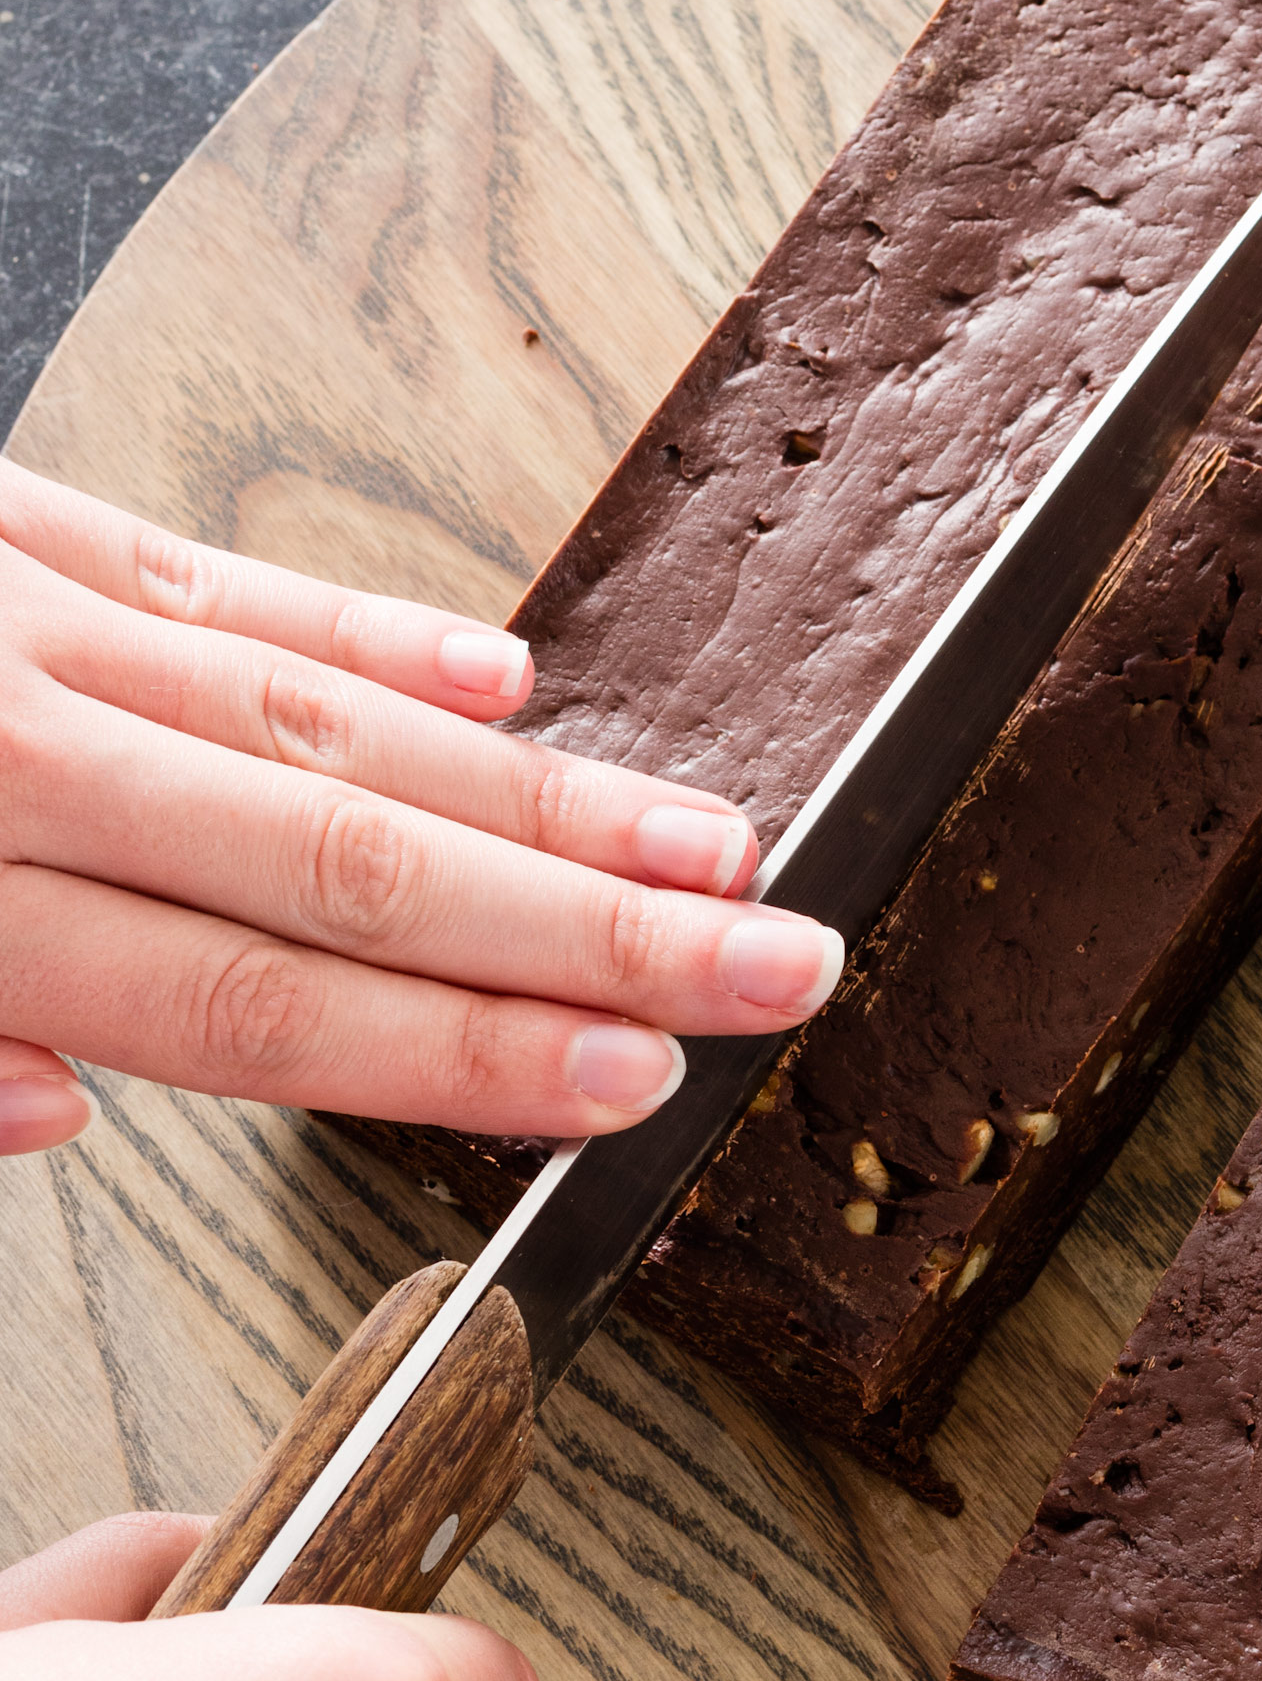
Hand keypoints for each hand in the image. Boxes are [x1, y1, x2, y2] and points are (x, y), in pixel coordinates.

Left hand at [0, 457, 844, 1151]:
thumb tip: (50, 1109)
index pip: (251, 1005)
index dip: (462, 1050)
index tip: (626, 1078)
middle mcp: (2, 759)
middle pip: (356, 868)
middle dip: (593, 930)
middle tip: (766, 965)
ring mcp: (11, 618)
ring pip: (329, 722)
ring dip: (541, 793)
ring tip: (705, 847)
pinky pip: (208, 571)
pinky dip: (370, 628)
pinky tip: (500, 677)